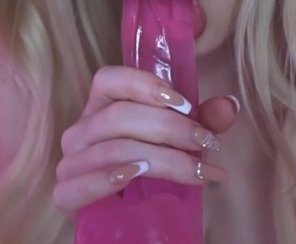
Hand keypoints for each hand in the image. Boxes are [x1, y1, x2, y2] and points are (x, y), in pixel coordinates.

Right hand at [52, 65, 239, 214]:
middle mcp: (81, 130)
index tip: (185, 104)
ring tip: (193, 169)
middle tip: (206, 143)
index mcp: (102, 106)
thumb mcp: (180, 141)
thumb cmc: (150, 168)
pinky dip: (108, 178)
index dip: (145, 85)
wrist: (124, 215)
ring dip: (158, 158)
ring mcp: (70, 162)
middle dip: (168, 128)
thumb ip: (203, 122)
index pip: (109, 80)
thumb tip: (230, 105)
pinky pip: (78, 185)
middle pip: (118, 117)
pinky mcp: (65, 195)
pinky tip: (137, 174)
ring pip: (111, 150)